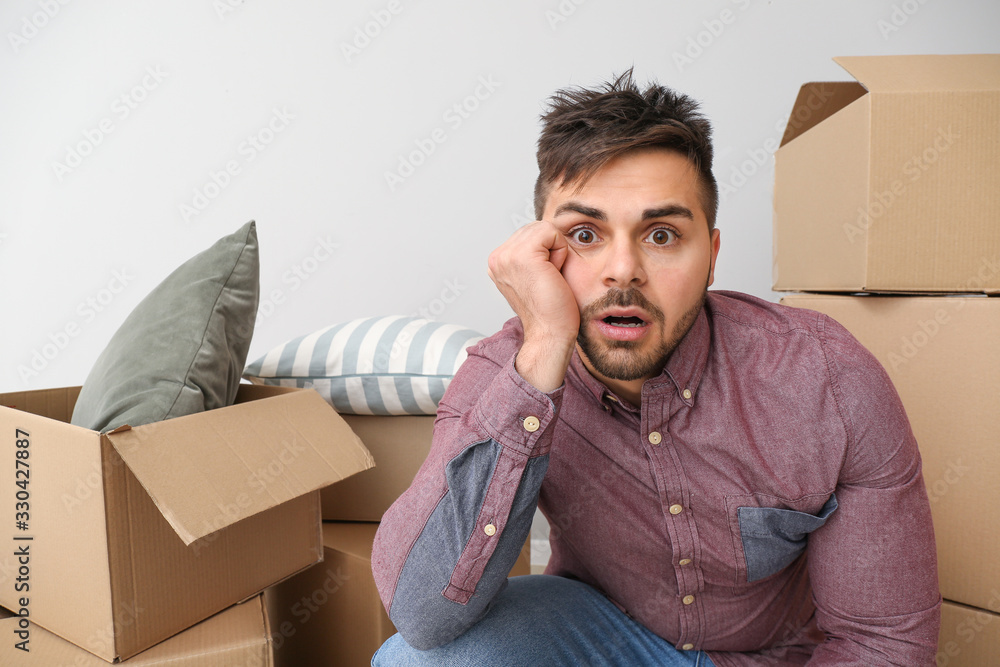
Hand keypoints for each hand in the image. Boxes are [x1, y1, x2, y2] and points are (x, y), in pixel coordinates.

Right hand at [487, 221, 578, 391]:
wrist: (550, 333)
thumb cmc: (549, 311)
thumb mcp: (532, 277)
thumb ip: (529, 255)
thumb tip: (543, 234)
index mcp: (497, 262)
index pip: (529, 234)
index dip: (544, 253)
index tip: (540, 280)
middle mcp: (497, 258)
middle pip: (536, 228)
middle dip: (550, 250)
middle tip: (546, 280)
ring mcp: (507, 256)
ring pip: (544, 228)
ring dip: (555, 252)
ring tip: (548, 278)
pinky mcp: (523, 255)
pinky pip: (552, 232)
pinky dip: (561, 252)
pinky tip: (553, 275)